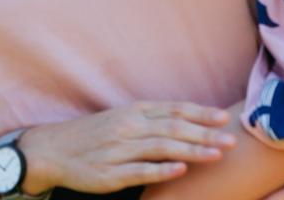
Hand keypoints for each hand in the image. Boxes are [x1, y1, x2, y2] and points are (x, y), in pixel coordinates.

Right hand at [19, 101, 235, 193]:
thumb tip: (188, 120)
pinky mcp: (109, 174)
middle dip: (204, 134)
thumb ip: (152, 119)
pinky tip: (180, 170)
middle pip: (173, 128)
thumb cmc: (93, 135)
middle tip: (230, 139)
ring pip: (161, 148)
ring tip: (215, 154)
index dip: (200, 113)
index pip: (173, 109)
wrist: (52, 150)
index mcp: (134, 112)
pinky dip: (161, 169)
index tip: (224, 117)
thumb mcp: (122, 118)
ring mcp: (120, 150)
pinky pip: (139, 171)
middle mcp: (129, 127)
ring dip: (191, 150)